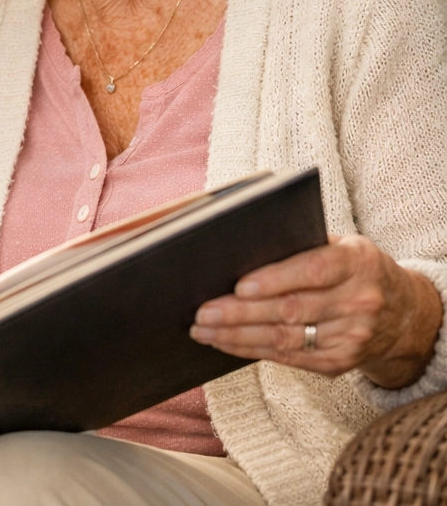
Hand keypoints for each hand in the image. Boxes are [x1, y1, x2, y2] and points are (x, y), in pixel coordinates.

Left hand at [189, 234, 442, 388]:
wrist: (405, 313)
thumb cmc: (353, 268)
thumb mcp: (341, 246)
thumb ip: (301, 246)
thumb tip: (241, 250)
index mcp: (357, 263)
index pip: (313, 270)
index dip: (275, 280)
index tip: (239, 285)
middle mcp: (359, 302)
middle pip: (291, 310)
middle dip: (240, 312)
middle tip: (203, 312)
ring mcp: (352, 337)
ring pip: (285, 338)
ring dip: (237, 336)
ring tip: (203, 330)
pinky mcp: (340, 362)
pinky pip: (289, 358)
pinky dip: (252, 350)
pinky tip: (225, 343)